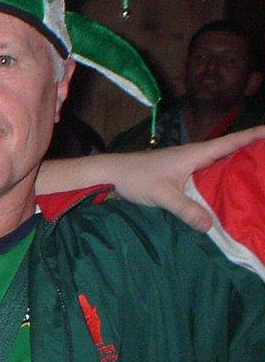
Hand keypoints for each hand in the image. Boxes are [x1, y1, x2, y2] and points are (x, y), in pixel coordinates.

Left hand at [108, 126, 264, 230]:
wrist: (112, 174)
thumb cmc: (136, 178)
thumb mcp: (162, 195)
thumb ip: (185, 209)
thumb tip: (210, 226)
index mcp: (196, 153)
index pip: (232, 141)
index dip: (255, 135)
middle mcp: (196, 156)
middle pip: (232, 151)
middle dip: (255, 151)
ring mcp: (189, 165)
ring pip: (222, 163)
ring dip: (240, 166)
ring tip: (261, 174)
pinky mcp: (182, 175)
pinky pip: (210, 175)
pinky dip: (224, 179)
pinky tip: (232, 190)